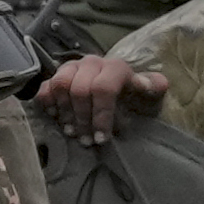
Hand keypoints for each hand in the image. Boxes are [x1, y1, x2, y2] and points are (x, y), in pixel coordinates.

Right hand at [34, 53, 166, 145]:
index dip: (101, 115)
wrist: (120, 91)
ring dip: (65, 113)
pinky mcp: (57, 75)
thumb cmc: (134, 98)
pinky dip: (48, 103)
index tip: (102, 138)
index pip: (103, 88)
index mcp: (115, 67)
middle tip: (86, 141)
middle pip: (80, 90)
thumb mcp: (149, 95)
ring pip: (60, 85)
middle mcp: (92, 63)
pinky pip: (46, 86)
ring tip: (72, 133)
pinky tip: (56, 118)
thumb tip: (158, 84)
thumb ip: (153, 88)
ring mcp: (72, 67)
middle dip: (83, 120)